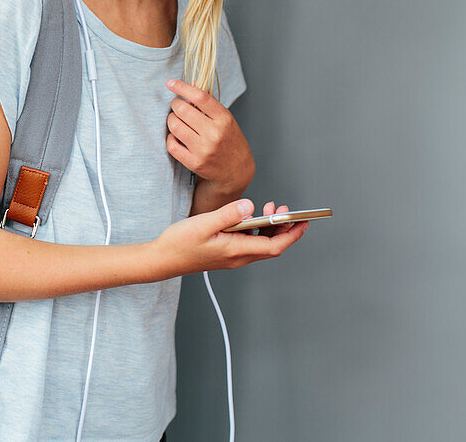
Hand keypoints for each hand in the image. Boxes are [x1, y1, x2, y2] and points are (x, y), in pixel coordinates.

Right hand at [151, 198, 307, 276]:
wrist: (162, 259)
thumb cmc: (180, 243)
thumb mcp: (204, 224)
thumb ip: (228, 214)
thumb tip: (250, 206)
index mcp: (236, 250)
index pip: (274, 245)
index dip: (291, 234)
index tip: (303, 222)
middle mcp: (238, 257)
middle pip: (271, 245)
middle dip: (284, 228)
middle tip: (284, 209)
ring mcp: (232, 256)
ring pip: (261, 244)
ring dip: (270, 228)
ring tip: (269, 209)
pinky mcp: (226, 253)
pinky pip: (249, 243)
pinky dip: (256, 230)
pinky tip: (249, 218)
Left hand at [165, 79, 254, 196]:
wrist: (236, 171)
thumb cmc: (229, 141)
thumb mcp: (225, 119)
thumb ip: (209, 103)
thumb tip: (192, 82)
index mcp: (224, 119)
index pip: (200, 97)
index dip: (182, 87)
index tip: (171, 83)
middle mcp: (214, 134)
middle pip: (183, 110)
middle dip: (175, 104)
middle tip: (176, 105)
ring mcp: (203, 149)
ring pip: (174, 126)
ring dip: (171, 119)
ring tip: (176, 120)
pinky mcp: (194, 162)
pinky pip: (172, 144)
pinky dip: (170, 137)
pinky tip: (176, 136)